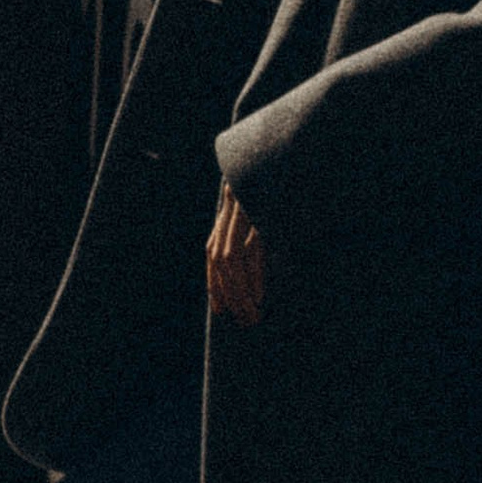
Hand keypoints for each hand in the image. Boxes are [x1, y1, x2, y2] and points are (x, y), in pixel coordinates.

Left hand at [205, 183, 266, 325]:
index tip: (222, 311)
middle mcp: (226, 222)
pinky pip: (251, 253)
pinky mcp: (256, 216)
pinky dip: (254, 276)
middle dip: (231, 297)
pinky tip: (259, 295)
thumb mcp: (252, 220)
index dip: (215, 288)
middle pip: (220, 266)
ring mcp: (240, 218)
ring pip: (233, 263)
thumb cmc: (268, 194)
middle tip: (245, 320)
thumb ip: (247, 242)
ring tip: (253, 313)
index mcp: (222, 224)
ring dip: (242, 292)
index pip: (212, 261)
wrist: (269, 162)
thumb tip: (254, 274)